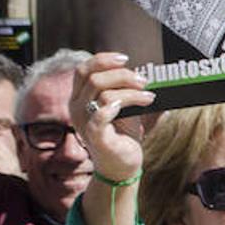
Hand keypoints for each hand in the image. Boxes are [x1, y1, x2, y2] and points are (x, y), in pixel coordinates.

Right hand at [70, 53, 154, 182]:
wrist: (122, 166)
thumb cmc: (122, 134)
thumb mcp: (121, 106)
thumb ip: (121, 88)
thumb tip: (139, 70)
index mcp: (79, 98)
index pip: (83, 70)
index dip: (103, 60)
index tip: (126, 59)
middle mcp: (76, 109)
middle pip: (94, 78)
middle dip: (123, 75)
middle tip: (143, 82)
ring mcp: (84, 124)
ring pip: (104, 94)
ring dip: (131, 91)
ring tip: (148, 97)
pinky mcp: (96, 137)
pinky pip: (101, 116)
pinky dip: (119, 106)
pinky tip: (136, 105)